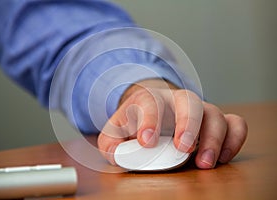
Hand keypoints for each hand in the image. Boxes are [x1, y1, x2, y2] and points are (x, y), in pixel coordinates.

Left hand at [97, 79, 246, 168]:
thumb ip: (111, 141)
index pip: (151, 103)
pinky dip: (234, 139)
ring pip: (216, 114)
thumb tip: (116, 153)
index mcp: (151, 99)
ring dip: (214, 138)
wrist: (152, 110)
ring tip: (204, 163)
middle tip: (184, 149)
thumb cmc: (135, 122)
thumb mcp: (116, 131)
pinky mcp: (215, 122)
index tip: (147, 142)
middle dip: (188, 125)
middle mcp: (178, 101)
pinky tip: (221, 157)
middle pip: (190, 101)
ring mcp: (200, 110)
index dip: (150, 120)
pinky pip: (235, 124)